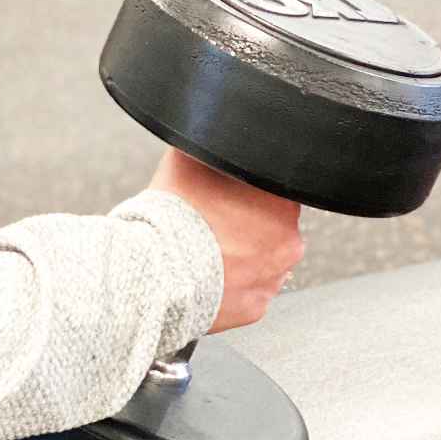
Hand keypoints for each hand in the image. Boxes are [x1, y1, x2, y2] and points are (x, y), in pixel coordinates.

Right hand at [147, 147, 303, 333]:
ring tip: (208, 248)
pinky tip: (209, 272)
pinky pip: (249, 290)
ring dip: (242, 253)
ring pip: (263, 259)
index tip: (228, 193)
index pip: (275, 188)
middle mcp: (287, 242)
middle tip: (214, 219)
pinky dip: (232, 283)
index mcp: (281, 202)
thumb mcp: (187, 159)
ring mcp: (273, 278)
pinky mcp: (256, 308)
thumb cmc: (172, 218)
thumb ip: (209, 147)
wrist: (153, 272)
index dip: (249, 188)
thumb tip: (208, 131)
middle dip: (248, 222)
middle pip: (272, 225)